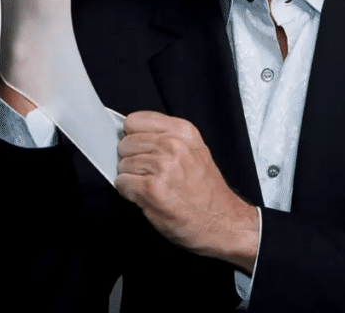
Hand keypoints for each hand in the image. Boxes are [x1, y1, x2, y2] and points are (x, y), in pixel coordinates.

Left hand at [116, 111, 259, 272]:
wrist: (222, 223)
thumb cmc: (206, 192)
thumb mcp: (194, 151)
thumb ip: (166, 138)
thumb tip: (131, 136)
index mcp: (184, 131)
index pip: (135, 121)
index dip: (134, 137)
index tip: (142, 150)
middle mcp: (173, 145)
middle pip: (126, 143)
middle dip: (132, 159)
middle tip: (150, 174)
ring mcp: (163, 166)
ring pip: (122, 165)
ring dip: (132, 178)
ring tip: (153, 187)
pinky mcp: (152, 189)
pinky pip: (122, 183)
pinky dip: (129, 193)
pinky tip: (147, 198)